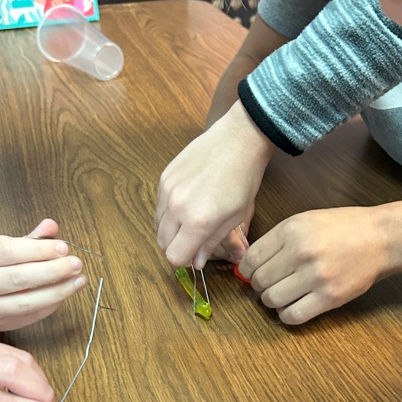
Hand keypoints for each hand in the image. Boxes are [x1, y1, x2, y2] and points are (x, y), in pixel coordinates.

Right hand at [0, 219, 85, 330]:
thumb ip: (26, 239)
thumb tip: (52, 226)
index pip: (8, 252)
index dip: (38, 249)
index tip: (63, 247)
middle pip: (19, 278)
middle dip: (53, 270)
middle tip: (76, 263)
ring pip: (27, 302)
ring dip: (58, 291)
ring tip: (79, 280)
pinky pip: (30, 316)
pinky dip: (51, 305)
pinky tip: (65, 294)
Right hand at [156, 100, 272, 268]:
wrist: (238, 140)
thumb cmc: (243, 179)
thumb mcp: (236, 217)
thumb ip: (212, 242)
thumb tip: (198, 261)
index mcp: (198, 221)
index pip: (175, 257)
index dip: (186, 259)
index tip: (197, 254)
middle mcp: (176, 207)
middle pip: (162, 244)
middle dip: (177, 247)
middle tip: (195, 239)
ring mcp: (167, 191)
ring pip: (158, 226)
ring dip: (172, 230)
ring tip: (192, 219)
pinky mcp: (164, 178)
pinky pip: (159, 206)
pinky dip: (169, 212)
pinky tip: (188, 202)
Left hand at [240, 206, 390, 323]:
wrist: (380, 238)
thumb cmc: (343, 228)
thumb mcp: (305, 220)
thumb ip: (277, 240)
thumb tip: (249, 264)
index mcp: (292, 230)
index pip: (251, 258)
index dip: (246, 270)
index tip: (251, 273)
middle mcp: (301, 252)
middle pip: (259, 280)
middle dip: (259, 285)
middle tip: (270, 283)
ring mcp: (315, 276)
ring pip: (272, 299)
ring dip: (272, 301)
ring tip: (282, 294)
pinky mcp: (329, 297)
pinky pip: (293, 315)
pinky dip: (286, 314)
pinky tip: (293, 306)